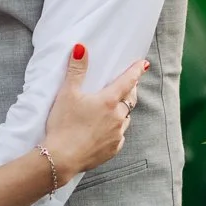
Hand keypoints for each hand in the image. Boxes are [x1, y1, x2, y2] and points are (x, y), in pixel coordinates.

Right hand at [44, 47, 149, 177]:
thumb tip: (81, 48)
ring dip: (122, 113)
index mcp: (108, 101)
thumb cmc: (63, 124)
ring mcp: (117, 135)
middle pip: (130, 100)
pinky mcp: (112, 150)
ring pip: (125, 120)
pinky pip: (119, 137)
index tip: (144, 64)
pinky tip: (106, 132)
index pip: (128, 81)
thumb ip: (76, 70)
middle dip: (130, 92)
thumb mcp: (67, 94)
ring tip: (113, 111)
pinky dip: (115, 132)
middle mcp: (117, 117)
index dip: (136, 71)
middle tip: (129, 87)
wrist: (61, 158)